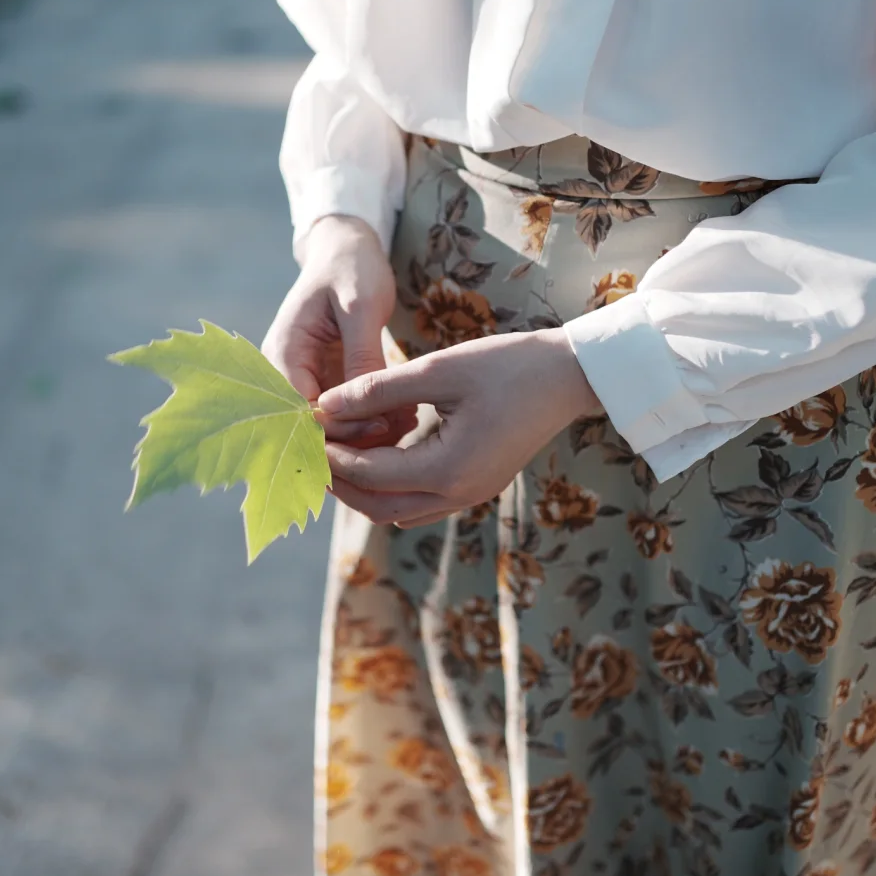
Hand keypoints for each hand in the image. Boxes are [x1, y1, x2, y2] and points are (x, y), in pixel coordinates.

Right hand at [262, 215, 416, 447]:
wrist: (347, 251)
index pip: (301, 410)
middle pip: (315, 424)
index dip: (339, 425)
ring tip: (410, 421)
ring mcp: (307, 377)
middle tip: (402, 428)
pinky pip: (347, 408)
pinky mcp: (328, 379)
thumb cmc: (351, 269)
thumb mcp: (360, 306)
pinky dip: (372, 414)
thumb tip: (366, 401)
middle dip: (357, 432)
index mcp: (284, 353)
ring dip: (368, 428)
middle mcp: (287, 372)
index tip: (381, 424)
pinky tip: (405, 413)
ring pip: (333, 421)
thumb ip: (361, 354)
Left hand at [318, 329, 603, 526]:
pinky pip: (420, 501)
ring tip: (336, 450)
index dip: (332, 454)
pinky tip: (375, 453)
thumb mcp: (437, 370)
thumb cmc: (508, 365)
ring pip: (397, 509)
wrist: (569, 377)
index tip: (306, 430)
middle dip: (341, 481)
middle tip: (311, 450)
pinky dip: (390, 485)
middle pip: (378, 507)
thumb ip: (377, 390)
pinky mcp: (475, 486)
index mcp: (448, 468)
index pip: (370, 474)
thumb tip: (325, 405)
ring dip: (364, 487)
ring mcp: (469, 495)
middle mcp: (458, 494)